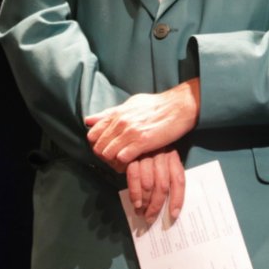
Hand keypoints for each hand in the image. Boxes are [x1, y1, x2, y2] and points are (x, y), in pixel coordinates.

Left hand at [86, 79, 200, 167]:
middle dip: (105, 156)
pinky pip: (122, 158)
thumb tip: (89, 120)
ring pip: (108, 154)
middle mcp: (120, 122)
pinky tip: (132, 162)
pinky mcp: (142, 142)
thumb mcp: (130, 104)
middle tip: (116, 159)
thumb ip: (109, 114)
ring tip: (123, 163)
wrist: (178, 107)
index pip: (93, 134)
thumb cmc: (157, 105)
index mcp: (117, 114)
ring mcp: (130, 132)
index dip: (98, 145)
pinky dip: (125, 164)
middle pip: (99, 147)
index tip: (107, 149)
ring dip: (114, 162)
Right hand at [122, 148, 185, 223]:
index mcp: (172, 157)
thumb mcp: (161, 161)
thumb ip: (164, 177)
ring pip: (149, 184)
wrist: (131, 135)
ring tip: (141, 213)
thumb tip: (167, 206)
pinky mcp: (132, 156)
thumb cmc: (149, 153)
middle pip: (163, 185)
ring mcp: (146, 155)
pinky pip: (134, 177)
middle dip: (156, 205)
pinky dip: (135, 193)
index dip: (177, 199)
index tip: (173, 214)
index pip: (178, 180)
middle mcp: (161, 155)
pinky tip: (135, 203)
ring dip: (145, 202)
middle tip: (150, 218)